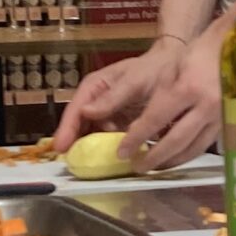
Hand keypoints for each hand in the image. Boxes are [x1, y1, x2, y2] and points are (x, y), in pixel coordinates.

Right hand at [51, 38, 185, 152]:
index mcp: (94, 87)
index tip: (60, 148)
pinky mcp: (121, 127)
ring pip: (94, 137)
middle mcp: (97, 103)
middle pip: (80, 127)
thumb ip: (112, 97)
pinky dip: (110, 151)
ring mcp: (108, 117)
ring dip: (93, 151)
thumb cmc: (152, 70)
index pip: (75, 110)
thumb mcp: (133, 81)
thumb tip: (86, 112)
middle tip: (74, 163)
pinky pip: (110, 142)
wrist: (175, 70)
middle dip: (76, 144)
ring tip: (91, 165)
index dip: (66, 129)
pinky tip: (112, 162)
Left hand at [121, 27, 224, 172]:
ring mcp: (220, 116)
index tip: (122, 153)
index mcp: (187, 88)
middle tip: (137, 167)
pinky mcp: (228, 122)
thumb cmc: (194, 56)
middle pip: (175, 140)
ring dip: (171, 161)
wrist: (233, 48)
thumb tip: (100, 114)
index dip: (136, 139)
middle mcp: (205, 105)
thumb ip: (134, 95)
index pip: (155, 120)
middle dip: (153, 157)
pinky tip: (175, 157)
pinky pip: (204, 145)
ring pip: (192, 148)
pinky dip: (187, 154)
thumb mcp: (164, 70)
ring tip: (154, 167)